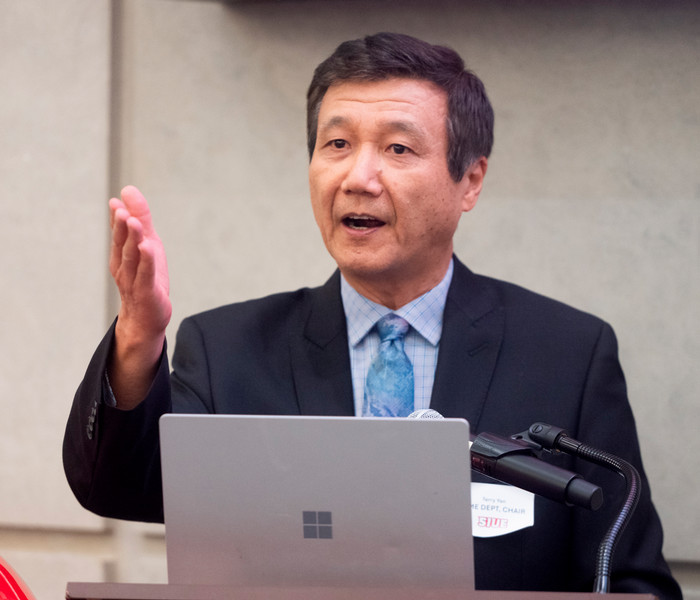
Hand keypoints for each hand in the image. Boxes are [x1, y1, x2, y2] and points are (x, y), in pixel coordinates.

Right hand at [108, 185, 171, 408]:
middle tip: (122, 210)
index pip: (119, 234)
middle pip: (122, 244)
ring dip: (132, 240)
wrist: (145, 320)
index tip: (118, 201)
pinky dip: (146, 261)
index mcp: (122, 255)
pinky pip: (146, 275)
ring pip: (132, 258)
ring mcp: (134, 281)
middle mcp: (124, 267)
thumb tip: (126, 192)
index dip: (119, 218)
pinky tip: (147, 248)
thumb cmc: (146, 280)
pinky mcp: (147, 293)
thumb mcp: (146, 246)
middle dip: (121, 227)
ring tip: (134, 222)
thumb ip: (140, 220)